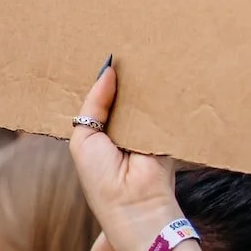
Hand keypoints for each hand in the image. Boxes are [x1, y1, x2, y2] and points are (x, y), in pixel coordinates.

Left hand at [67, 59, 181, 250]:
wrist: (135, 204)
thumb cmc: (101, 178)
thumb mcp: (84, 137)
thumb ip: (95, 102)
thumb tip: (108, 69)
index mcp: (100, 134)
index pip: (101, 99)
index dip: (102, 80)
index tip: (105, 54)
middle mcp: (123, 130)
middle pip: (123, 95)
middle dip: (123, 77)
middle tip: (125, 47)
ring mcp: (145, 130)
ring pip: (143, 98)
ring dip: (142, 84)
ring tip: (141, 53)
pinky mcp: (166, 131)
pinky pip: (162, 107)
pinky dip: (160, 94)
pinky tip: (159, 71)